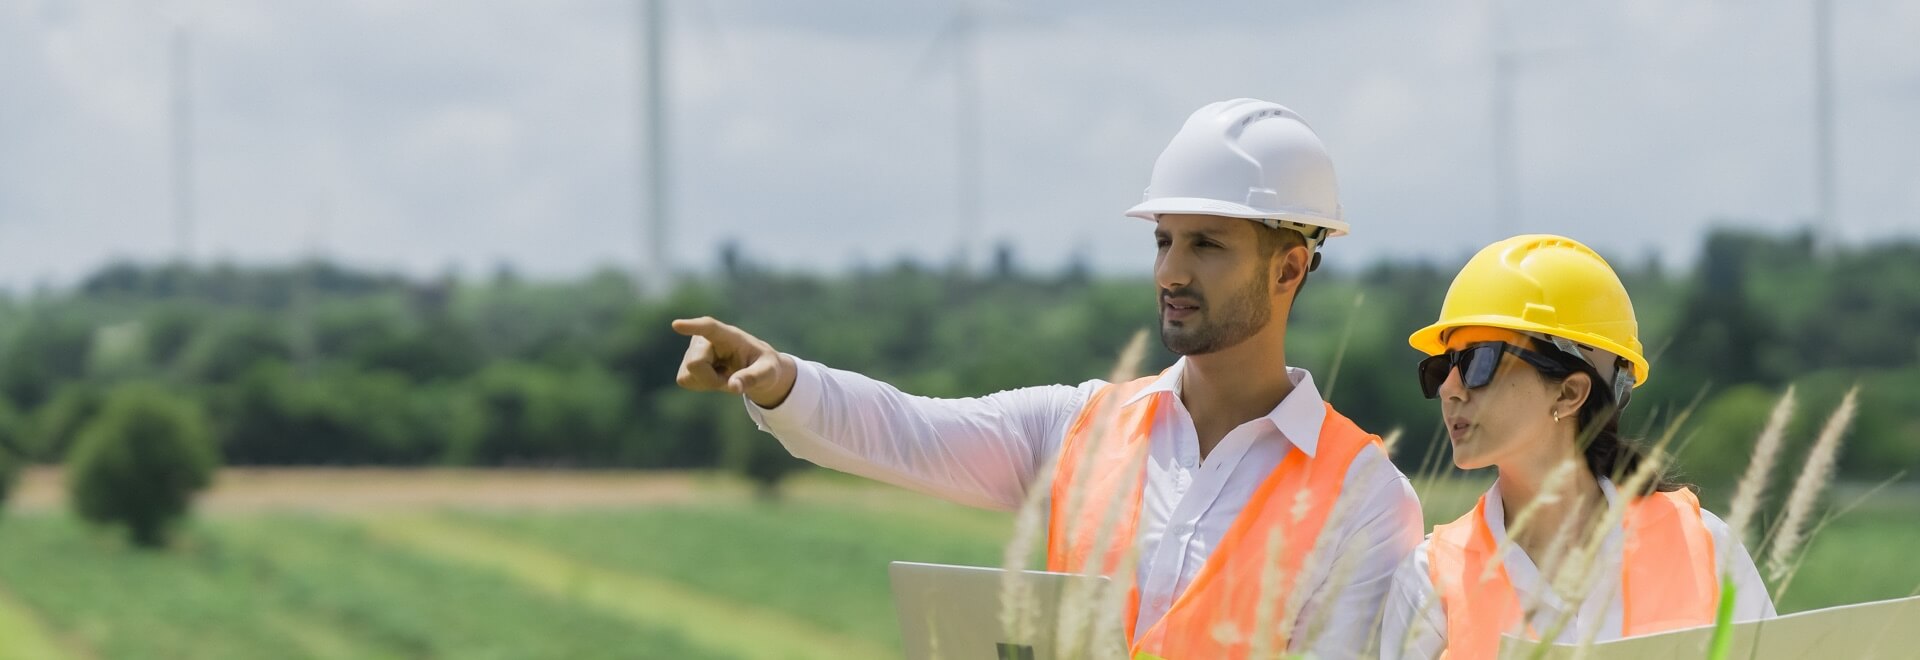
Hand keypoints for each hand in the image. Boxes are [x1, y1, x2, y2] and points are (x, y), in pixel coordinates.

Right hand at [671, 316, 796, 408]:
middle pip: (695, 363)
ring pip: (688, 374)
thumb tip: (734, 387)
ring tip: (724, 375)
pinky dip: (701, 385)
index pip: (709, 328)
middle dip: (711, 379)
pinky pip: (684, 380)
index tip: (677, 325)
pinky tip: (714, 377)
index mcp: (729, 335)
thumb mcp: (767, 373)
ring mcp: (693, 349)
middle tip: (732, 379)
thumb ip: (752, 378)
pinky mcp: (686, 363)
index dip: (693, 327)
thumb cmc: (764, 366)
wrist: (756, 369)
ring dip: (707, 382)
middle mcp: (706, 338)